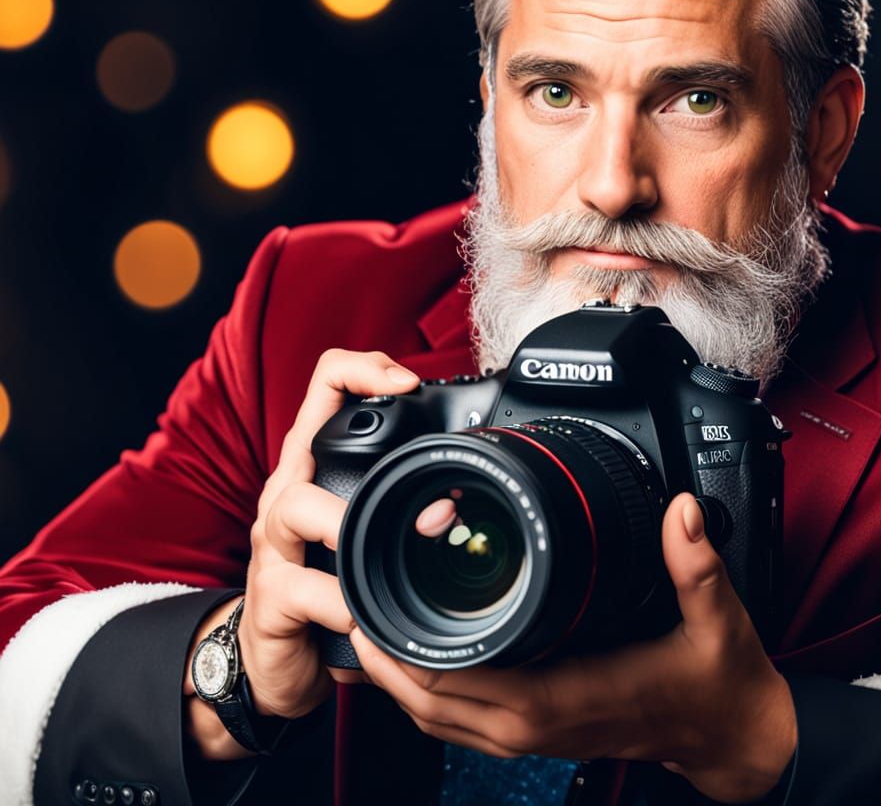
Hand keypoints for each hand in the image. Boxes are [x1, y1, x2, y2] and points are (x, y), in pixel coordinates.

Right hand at [184, 349, 420, 759]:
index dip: (361, 370)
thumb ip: (394, 503)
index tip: (407, 382)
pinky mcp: (270, 596)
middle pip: (303, 429)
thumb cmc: (324, 583)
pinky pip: (301, 588)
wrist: (275, 662)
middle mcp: (286, 494)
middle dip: (351, 409)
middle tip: (405, 419)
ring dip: (341, 520)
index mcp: (313, 468)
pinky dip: (338, 601)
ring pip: (295, 505)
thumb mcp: (359, 532)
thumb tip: (459, 496)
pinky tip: (361, 615)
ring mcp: (272, 544)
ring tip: (374, 538)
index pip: (324, 389)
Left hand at [350, 492, 795, 803]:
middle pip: (427, 700)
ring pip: (436, 717)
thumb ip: (695, 563)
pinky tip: (415, 655)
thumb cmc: (716, 687)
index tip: (375, 600)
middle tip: (354, 597)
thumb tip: (680, 510)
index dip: (405, 644)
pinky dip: (425, 691)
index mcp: (562, 696)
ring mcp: (532, 734)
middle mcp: (534, 724)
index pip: (458, 680)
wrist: (729, 740)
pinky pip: (460, 722)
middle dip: (382, 654)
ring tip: (368, 622)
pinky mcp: (536, 732)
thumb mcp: (716, 621)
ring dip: (395, 676)